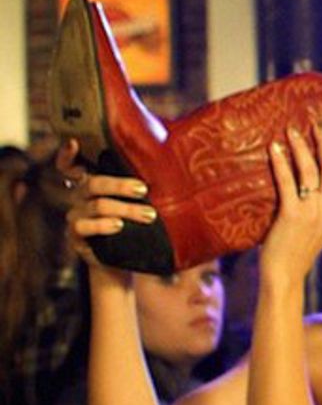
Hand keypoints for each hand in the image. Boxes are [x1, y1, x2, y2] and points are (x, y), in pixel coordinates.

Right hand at [56, 139, 153, 271]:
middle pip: (95, 184)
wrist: (119, 262)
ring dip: (125, 209)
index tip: (73, 142)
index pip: (76, 164)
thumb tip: (171, 175)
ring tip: (148, 215)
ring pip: (97, 206)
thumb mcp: (134, 207)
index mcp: (94, 185)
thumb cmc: (130, 228)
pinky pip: (84, 226)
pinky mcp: (75, 235)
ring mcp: (76, 215)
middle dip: (120, 185)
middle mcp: (81, 196)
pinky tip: (118, 226)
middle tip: (143, 190)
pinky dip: (103, 225)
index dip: (68, 154)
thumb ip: (139, 192)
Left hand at [260, 123, 321, 284]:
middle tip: (317, 126)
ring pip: (311, 169)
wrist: (285, 276)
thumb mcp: (319, 231)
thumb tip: (309, 189)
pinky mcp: (292, 214)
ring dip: (301, 146)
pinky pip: (287, 181)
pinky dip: (281, 162)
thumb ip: (321, 211)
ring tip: (292, 131)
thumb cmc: (297, 254)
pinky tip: (274, 149)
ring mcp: (312, 211)